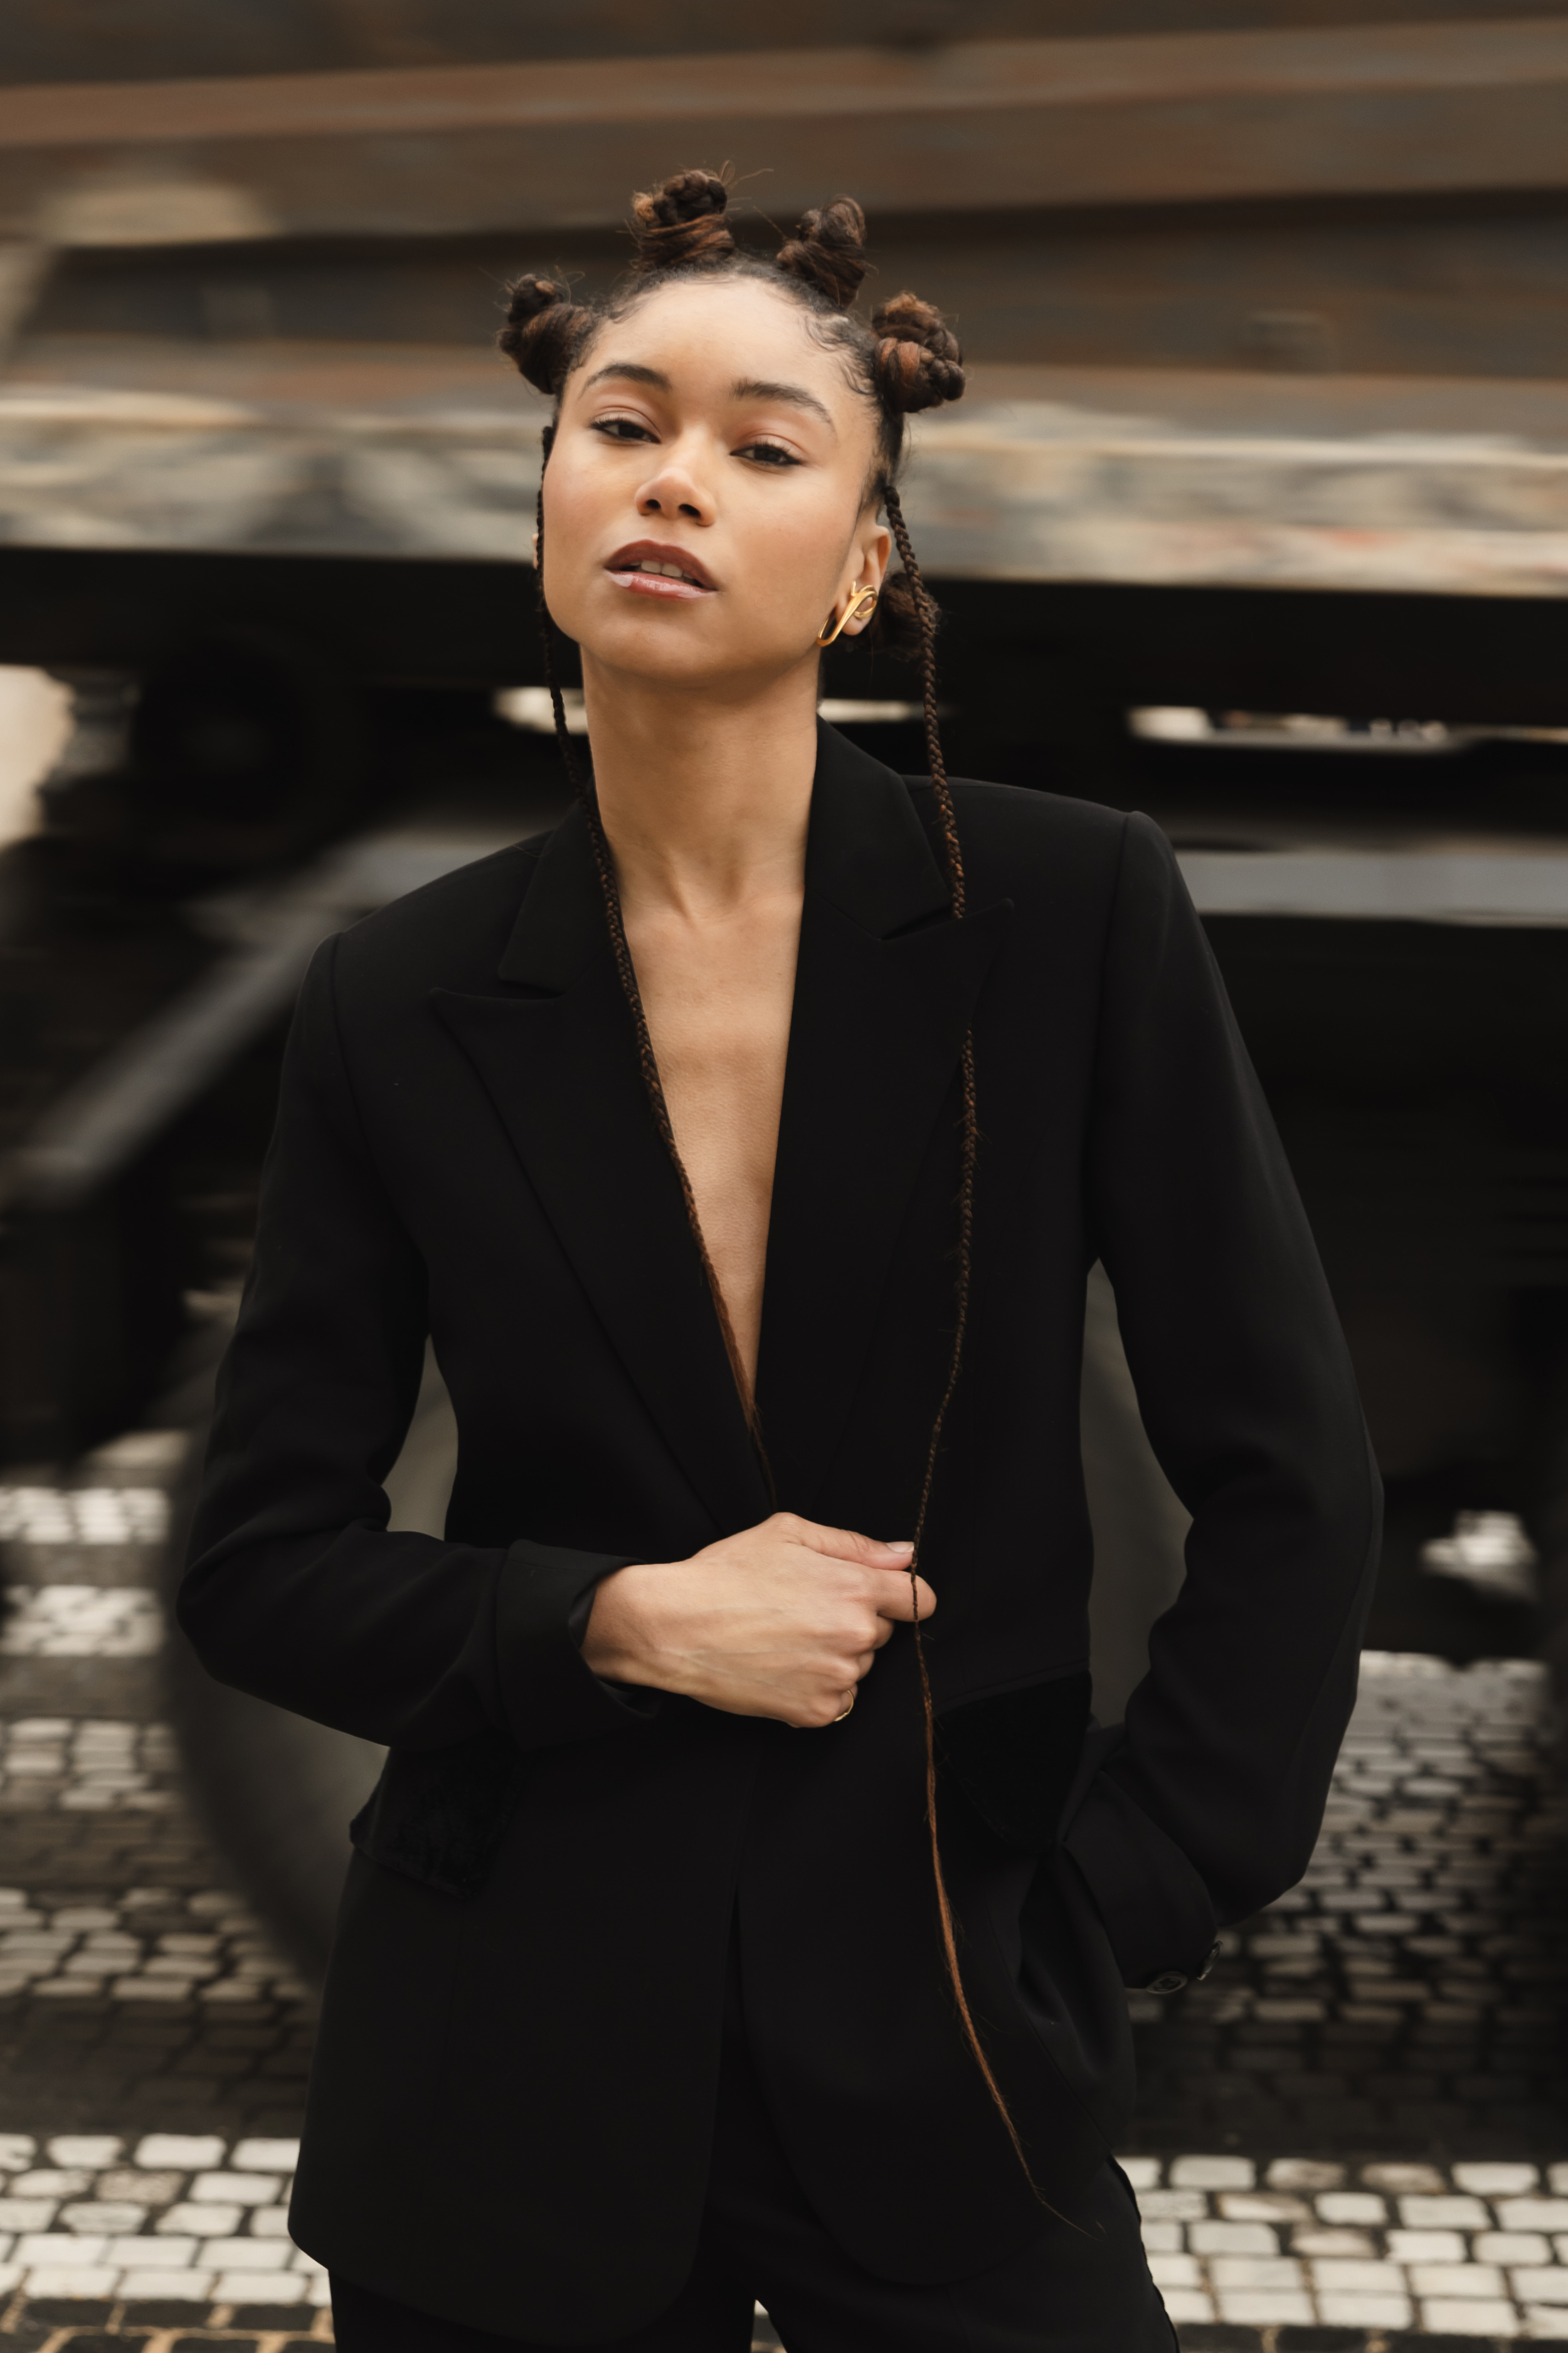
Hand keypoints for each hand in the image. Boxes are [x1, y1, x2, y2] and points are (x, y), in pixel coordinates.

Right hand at [581, 1511, 935, 1728]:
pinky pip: (838, 1699)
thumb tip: (904, 1555)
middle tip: (804, 1611)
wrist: (676, 1627)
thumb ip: (855, 1545)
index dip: (898, 1595)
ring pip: (858, 1667)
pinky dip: (817, 1688)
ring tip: (786, 1639)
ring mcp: (836, 1678)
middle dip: (854, 1622)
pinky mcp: (815, 1712)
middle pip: (881, 1633)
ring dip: (835, 1656)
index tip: (878, 1597)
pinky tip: (782, 1667)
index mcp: (855, 1588)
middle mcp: (854, 1636)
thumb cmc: (727, 1574)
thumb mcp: (789, 1534)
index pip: (919, 1600)